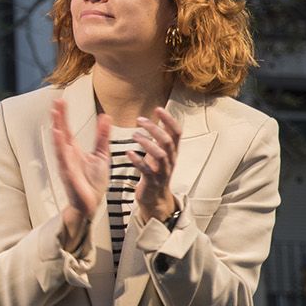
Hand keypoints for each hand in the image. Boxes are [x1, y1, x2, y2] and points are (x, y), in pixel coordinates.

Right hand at [50, 98, 109, 249]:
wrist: (92, 202)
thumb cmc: (93, 181)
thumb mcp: (102, 154)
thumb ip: (102, 136)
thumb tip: (106, 117)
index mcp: (73, 149)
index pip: (66, 128)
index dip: (63, 115)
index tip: (60, 100)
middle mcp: (66, 154)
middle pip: (60, 132)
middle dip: (58, 117)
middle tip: (56, 101)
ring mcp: (66, 163)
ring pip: (59, 143)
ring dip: (57, 128)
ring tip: (55, 114)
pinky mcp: (68, 173)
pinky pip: (63, 158)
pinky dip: (60, 146)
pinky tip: (59, 136)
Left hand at [130, 105, 181, 222]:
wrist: (154, 196)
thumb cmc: (156, 171)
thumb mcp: (161, 152)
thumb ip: (163, 137)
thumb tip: (163, 119)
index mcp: (172, 152)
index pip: (176, 133)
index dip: (169, 120)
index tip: (158, 109)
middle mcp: (170, 160)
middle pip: (167, 142)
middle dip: (155, 129)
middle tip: (140, 120)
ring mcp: (162, 171)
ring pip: (160, 155)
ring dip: (147, 143)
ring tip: (135, 135)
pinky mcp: (152, 181)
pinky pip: (147, 170)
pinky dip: (138, 161)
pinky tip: (129, 153)